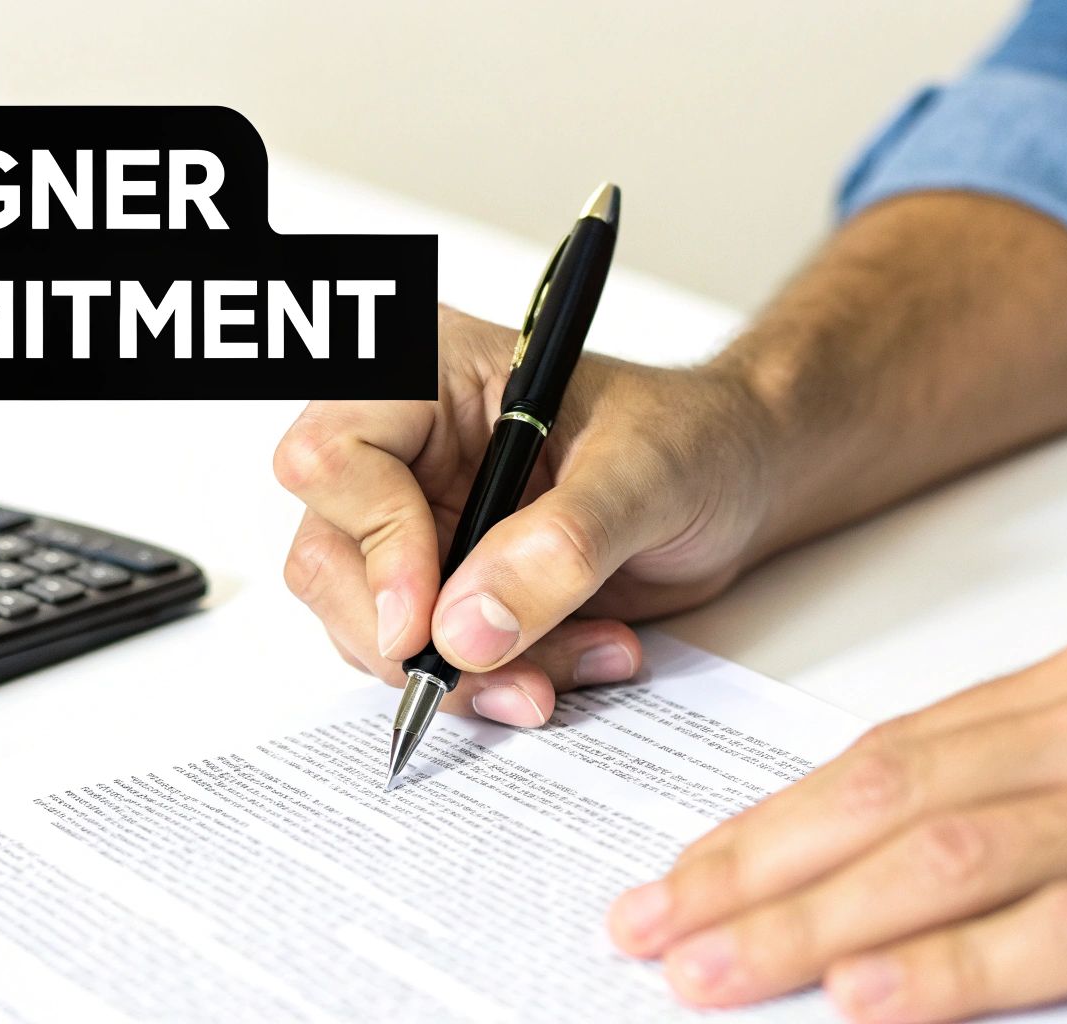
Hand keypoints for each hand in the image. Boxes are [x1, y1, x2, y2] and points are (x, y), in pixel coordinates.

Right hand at [274, 306, 777, 725]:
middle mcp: (405, 449)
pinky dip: (500, 680)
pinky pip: (430, 659)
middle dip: (415, 639)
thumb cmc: (695, 437)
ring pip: (371, 625)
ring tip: (583, 657)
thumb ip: (561, 545)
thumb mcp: (647, 475)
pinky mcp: (446, 587)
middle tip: (511, 677)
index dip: (373, 545)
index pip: (333, 455)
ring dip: (472, 672)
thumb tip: (467, 627)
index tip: (431, 622)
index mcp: (428, 376)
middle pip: (329, 558)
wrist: (737, 481)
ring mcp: (418, 522)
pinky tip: (581, 655)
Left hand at [608, 616, 1066, 1021]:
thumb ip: (1054, 767)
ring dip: (812, 921)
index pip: (889, 750)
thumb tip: (917, 830)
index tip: (693, 867)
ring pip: (945, 856)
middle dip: (753, 867)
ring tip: (715, 971)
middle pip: (886, 796)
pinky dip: (954, 966)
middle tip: (656, 924)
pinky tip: (870, 997)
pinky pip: (1065, 926)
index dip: (774, 815)